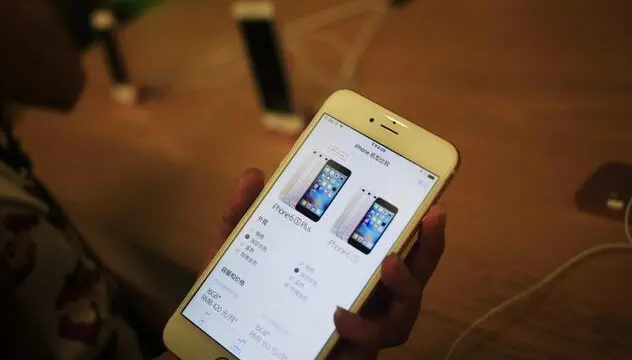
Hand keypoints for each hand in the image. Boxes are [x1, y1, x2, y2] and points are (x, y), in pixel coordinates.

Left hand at [209, 168, 445, 358]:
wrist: (229, 342)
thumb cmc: (249, 292)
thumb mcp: (242, 250)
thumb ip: (245, 214)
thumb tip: (254, 176)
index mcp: (348, 268)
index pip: (393, 245)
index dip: (417, 225)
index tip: (430, 197)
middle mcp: (362, 298)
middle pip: (413, 277)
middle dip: (430, 245)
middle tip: (432, 216)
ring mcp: (358, 330)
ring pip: (402, 317)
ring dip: (405, 287)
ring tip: (389, 262)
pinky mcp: (346, 355)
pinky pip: (366, 349)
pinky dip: (360, 330)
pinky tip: (339, 314)